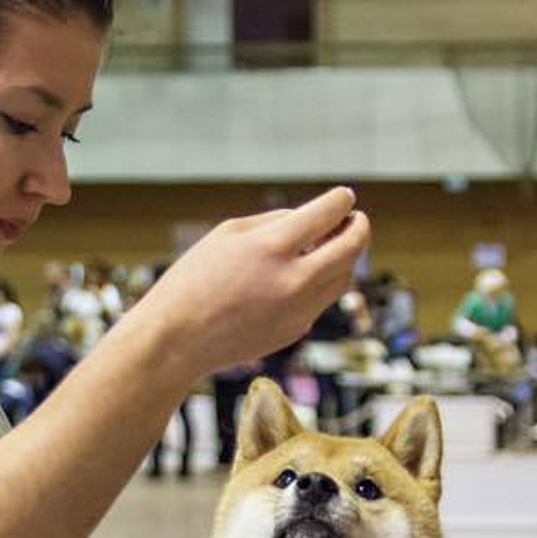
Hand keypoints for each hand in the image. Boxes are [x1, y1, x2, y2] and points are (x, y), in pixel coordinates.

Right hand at [138, 187, 369, 375]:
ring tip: (335, 244)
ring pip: (343, 278)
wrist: (177, 340)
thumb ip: (275, 222)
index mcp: (272, 247)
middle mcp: (293, 280)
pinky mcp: (296, 331)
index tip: (345, 197)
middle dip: (359, 228)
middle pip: (350, 248)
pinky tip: (306, 273)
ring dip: (346, 257)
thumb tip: (314, 221)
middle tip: (356, 219)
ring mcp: (298, 310)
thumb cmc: (195, 279)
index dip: (341, 201)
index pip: (327, 215)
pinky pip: (321, 300)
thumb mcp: (227, 234)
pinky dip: (322, 282)